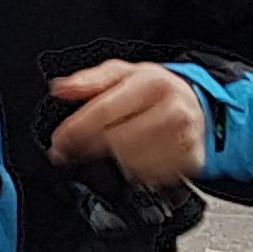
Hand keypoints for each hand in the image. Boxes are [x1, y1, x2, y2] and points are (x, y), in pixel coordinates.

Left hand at [45, 60, 207, 188]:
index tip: (58, 144)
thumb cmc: (153, 90)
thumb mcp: (121, 74)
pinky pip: (152, 177)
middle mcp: (172, 109)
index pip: (104, 111)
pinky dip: (136, 173)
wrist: (194, 102)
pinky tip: (130, 162)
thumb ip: (89, 81)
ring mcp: (185, 136)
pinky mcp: (191, 159)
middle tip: (74, 151)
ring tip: (107, 153)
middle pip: (117, 140)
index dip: (75, 131)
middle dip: (88, 149)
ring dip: (112, 161)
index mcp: (152, 83)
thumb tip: (61, 89)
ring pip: (133, 162)